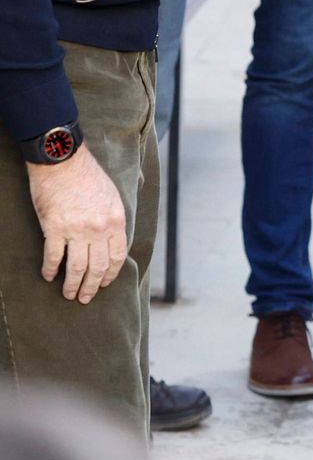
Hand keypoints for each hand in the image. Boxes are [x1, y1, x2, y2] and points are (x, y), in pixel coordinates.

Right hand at [26, 144, 127, 303]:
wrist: (63, 161)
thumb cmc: (88, 175)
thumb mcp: (112, 196)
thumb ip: (114, 218)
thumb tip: (115, 238)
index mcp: (116, 221)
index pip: (117, 257)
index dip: (110, 274)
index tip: (104, 283)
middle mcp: (99, 229)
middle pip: (97, 267)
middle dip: (92, 286)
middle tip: (85, 298)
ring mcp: (77, 230)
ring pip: (76, 268)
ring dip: (72, 285)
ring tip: (68, 294)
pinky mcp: (55, 229)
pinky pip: (53, 257)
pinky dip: (50, 270)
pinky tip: (48, 276)